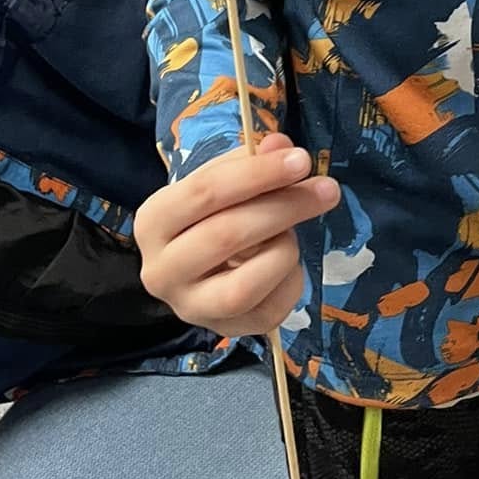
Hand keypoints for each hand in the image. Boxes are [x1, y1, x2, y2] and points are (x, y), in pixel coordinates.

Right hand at [134, 132, 339, 336]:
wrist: (194, 266)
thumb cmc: (207, 214)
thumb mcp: (220, 179)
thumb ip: (250, 161)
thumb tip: (282, 147)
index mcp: (153, 222)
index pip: (205, 192)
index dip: (257, 174)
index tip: (301, 160)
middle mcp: (161, 271)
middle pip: (227, 236)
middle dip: (284, 208)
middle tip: (326, 190)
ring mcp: (190, 308)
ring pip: (244, 286)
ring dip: (283, 250)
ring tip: (292, 231)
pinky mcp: (223, 332)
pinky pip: (268, 311)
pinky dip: (291, 281)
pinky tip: (290, 262)